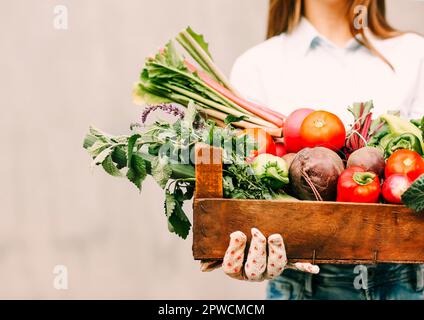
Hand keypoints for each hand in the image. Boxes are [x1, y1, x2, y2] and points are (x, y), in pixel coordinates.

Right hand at [201, 228, 318, 280]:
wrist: (256, 232)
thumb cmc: (236, 236)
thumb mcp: (225, 244)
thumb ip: (214, 253)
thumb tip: (203, 269)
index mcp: (237, 268)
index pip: (232, 267)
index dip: (235, 251)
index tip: (238, 233)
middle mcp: (254, 272)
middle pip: (255, 269)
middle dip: (257, 250)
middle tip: (256, 232)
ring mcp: (270, 268)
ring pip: (275, 268)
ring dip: (276, 253)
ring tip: (274, 236)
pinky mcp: (285, 261)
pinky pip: (295, 265)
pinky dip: (305, 266)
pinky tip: (315, 268)